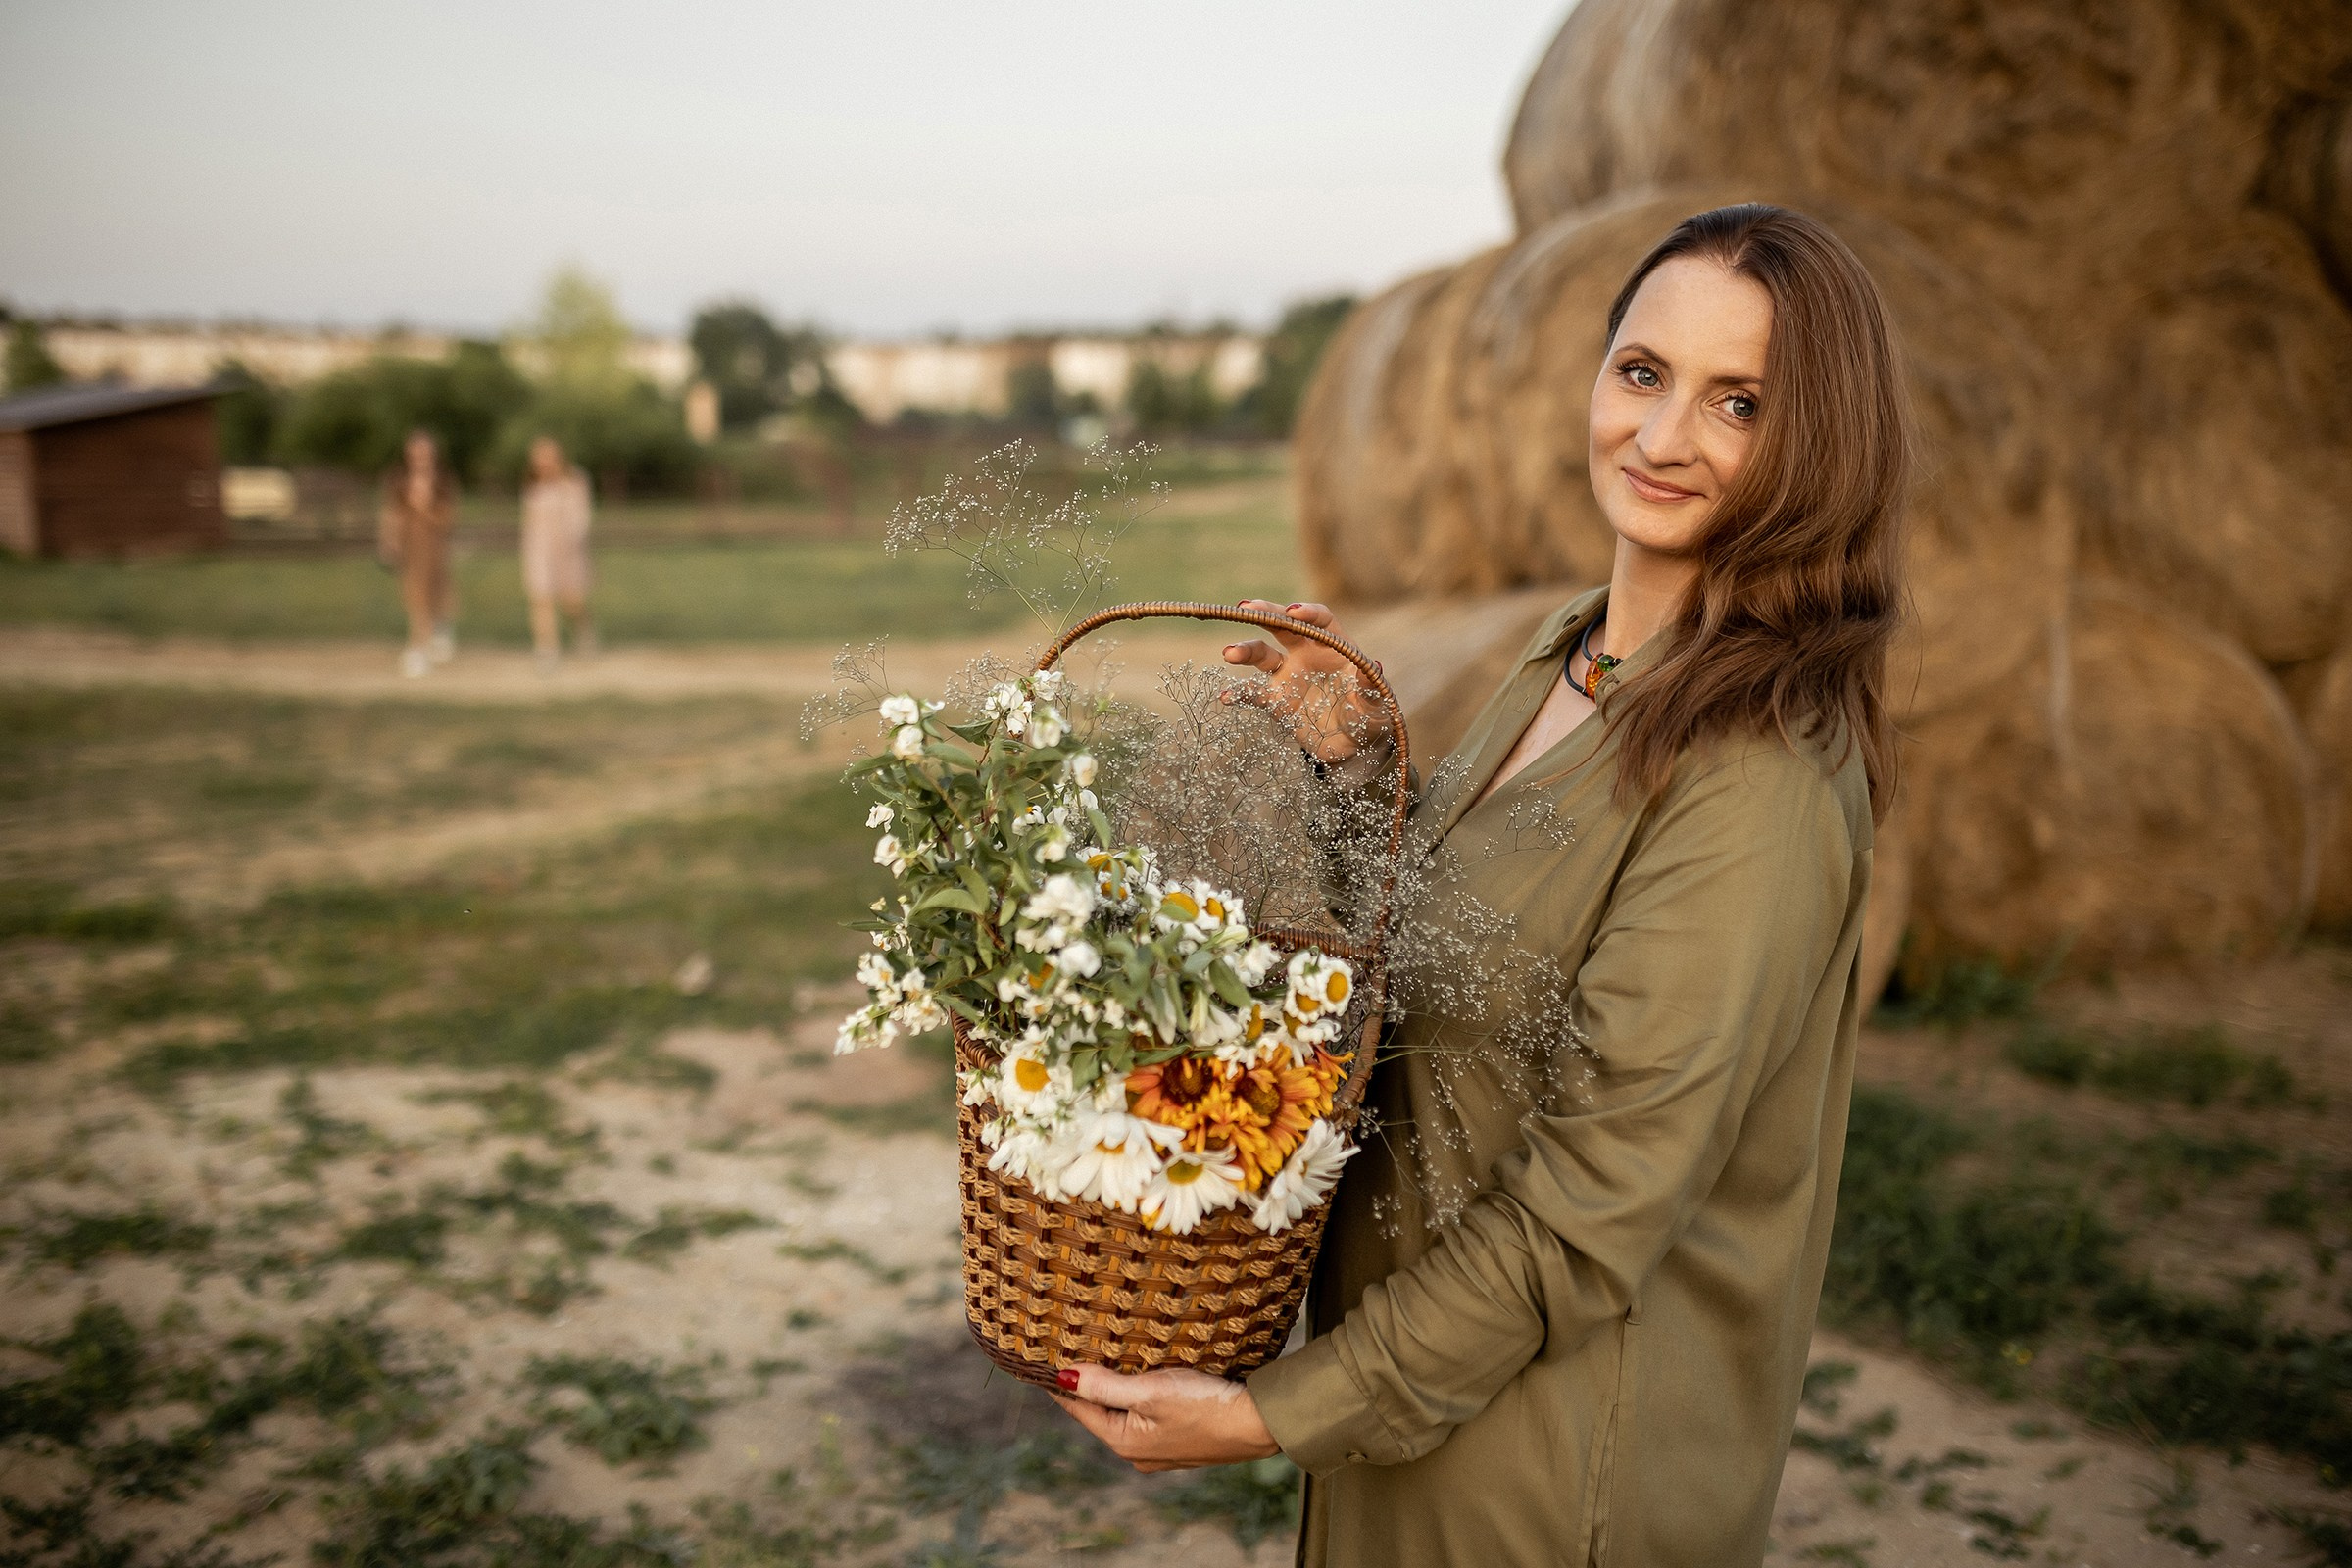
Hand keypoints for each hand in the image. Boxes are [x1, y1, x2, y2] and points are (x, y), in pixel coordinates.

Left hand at [1049, 1363, 1279, 1472]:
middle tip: (1072, 1347)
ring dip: (1116, 1386)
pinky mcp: (1183, 1438)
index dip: (1060, 1381)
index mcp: (1125, 1441)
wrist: (1260, 1424)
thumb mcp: (1150, 1391)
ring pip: (1126, 1411)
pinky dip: (1141, 1393)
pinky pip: (1149, 1413)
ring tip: (1105, 1356)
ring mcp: (1162, 1448)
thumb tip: (1063, 1378)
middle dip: (1088, 1382)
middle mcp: (1139, 1451)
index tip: (1042, 1358)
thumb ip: (1105, 1385)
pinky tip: (1146, 1375)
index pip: (1078, 1407)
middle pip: (1101, 1410)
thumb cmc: (1206, 1405)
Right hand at [1222, 599, 1394, 767]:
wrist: (1352, 746)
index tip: (1294, 612)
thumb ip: (1371, 686)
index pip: (1320, 620)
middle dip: (1266, 614)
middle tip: (1245, 608)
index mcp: (1335, 646)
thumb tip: (1374, 667)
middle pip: (1284, 625)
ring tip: (1229, 654)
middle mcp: (1307, 653)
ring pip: (1262, 654)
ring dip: (1245, 651)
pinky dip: (1238, 693)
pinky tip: (1226, 696)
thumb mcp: (1376, 704)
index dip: (1308, 614)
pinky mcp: (1276, 700)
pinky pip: (1253, 693)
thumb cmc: (1368, 716)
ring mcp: (1288, 675)